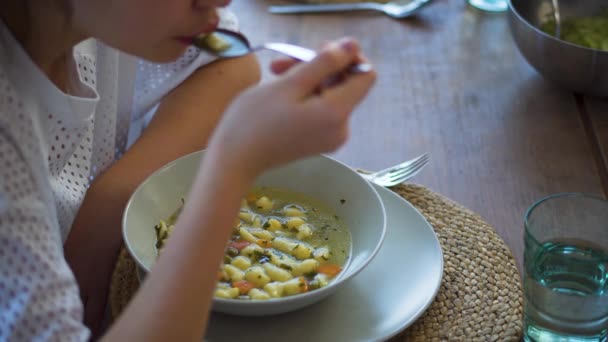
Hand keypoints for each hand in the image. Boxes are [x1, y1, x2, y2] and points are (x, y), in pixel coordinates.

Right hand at [207, 37, 375, 175]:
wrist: (234, 161)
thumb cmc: (254, 121)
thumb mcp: (289, 84)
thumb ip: (324, 63)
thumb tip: (353, 45)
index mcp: (337, 113)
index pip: (366, 75)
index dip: (347, 57)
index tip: (317, 51)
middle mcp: (341, 128)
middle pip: (344, 83)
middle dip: (317, 66)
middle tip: (281, 63)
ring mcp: (330, 136)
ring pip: (329, 93)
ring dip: (305, 78)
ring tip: (275, 74)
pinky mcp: (318, 140)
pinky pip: (321, 108)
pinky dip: (304, 95)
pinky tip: (280, 92)